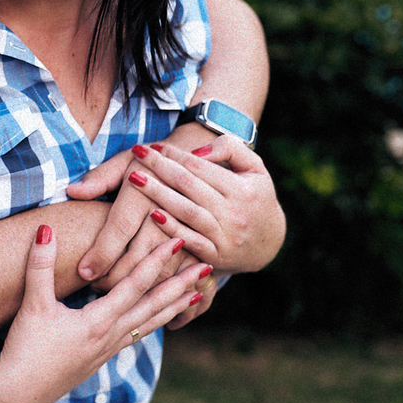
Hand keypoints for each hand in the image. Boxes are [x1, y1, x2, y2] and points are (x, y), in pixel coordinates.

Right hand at [0, 226, 207, 402]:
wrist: (16, 393)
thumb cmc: (24, 349)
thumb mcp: (32, 305)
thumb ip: (40, 266)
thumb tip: (45, 229)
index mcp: (98, 321)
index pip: (135, 285)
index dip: (157, 261)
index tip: (178, 242)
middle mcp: (110, 336)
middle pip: (154, 306)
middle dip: (181, 286)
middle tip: (207, 268)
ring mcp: (106, 349)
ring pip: (149, 324)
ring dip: (174, 307)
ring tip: (196, 296)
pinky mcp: (98, 358)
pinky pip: (135, 336)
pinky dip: (154, 324)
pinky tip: (157, 321)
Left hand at [66, 146, 189, 287]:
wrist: (192, 161)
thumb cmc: (148, 163)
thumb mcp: (124, 161)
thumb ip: (100, 178)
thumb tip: (74, 192)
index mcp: (144, 189)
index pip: (119, 229)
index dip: (101, 254)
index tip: (84, 272)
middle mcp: (168, 208)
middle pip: (140, 256)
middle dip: (116, 278)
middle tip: (94, 288)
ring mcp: (188, 227)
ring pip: (161, 269)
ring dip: (137, 286)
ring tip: (113, 290)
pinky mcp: (203, 241)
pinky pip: (181, 272)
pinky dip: (162, 285)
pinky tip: (142, 289)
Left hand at [127, 137, 283, 273]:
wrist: (269, 244)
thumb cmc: (255, 197)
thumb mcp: (254, 167)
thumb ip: (230, 149)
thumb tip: (197, 151)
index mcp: (243, 189)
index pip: (200, 167)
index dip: (174, 154)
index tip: (151, 145)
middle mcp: (234, 213)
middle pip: (188, 186)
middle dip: (159, 167)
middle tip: (136, 154)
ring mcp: (225, 237)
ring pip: (186, 211)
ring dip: (157, 194)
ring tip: (133, 178)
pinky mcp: (215, 257)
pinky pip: (189, 240)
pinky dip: (170, 227)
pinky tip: (150, 214)